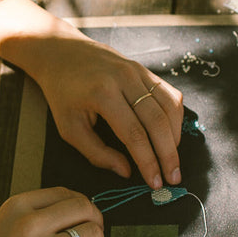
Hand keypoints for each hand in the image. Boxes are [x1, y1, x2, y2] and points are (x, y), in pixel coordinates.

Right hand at [0, 188, 104, 236]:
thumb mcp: (2, 226)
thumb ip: (32, 215)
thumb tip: (74, 210)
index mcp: (17, 207)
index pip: (64, 192)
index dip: (80, 203)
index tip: (83, 213)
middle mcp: (30, 225)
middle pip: (84, 208)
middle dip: (94, 219)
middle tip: (93, 230)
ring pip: (92, 235)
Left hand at [10, 31, 183, 185]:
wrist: (62, 53)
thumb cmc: (63, 94)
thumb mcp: (69, 128)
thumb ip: (96, 153)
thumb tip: (126, 171)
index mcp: (103, 94)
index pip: (134, 135)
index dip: (148, 162)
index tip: (155, 183)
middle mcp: (125, 79)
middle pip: (157, 122)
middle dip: (168, 154)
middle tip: (173, 178)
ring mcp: (137, 71)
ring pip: (169, 107)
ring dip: (175, 137)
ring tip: (173, 160)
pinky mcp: (145, 69)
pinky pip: (170, 94)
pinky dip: (175, 117)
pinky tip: (171, 135)